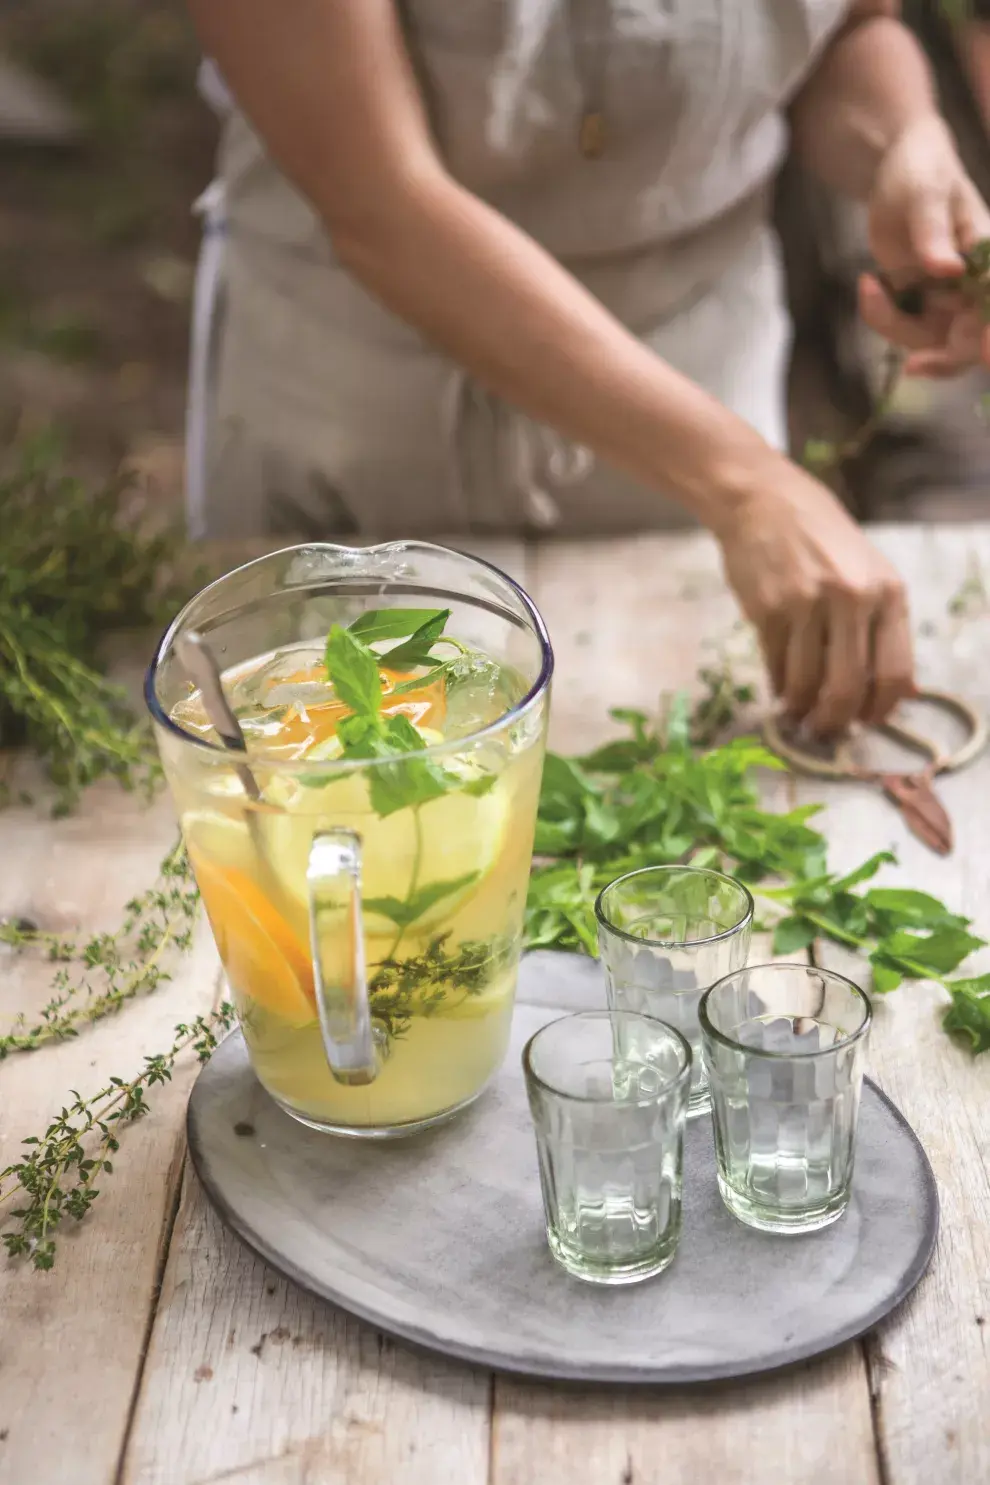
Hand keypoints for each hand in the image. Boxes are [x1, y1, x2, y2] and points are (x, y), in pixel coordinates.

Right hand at [715, 461, 913, 735]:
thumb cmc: (821, 538)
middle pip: (847, 687)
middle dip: (834, 721)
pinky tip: (778, 689)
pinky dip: (777, 687)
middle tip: (825, 731)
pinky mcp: (766, 610)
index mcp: (887, 592)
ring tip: (797, 714)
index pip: (894, 673)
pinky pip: (775, 666)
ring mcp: (806, 604)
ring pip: (805, 683)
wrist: (764, 500)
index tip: (865, 723)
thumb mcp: (867, 572)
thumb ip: (882, 626)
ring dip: (800, 709)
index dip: (879, 710)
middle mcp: (851, 598)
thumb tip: (898, 691)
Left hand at [860, 116, 989, 377]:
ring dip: (896, 326)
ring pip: (932, 343)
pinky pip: (903, 330)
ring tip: (869, 286)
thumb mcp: (925, 194)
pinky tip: (869, 283)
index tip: (984, 352)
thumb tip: (949, 271)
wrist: (897, 175)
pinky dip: (882, 317)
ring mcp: (950, 300)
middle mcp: (977, 285)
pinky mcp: (921, 306)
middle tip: (914, 366)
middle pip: (972, 343)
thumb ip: (935, 233)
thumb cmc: (922, 172)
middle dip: (945, 359)